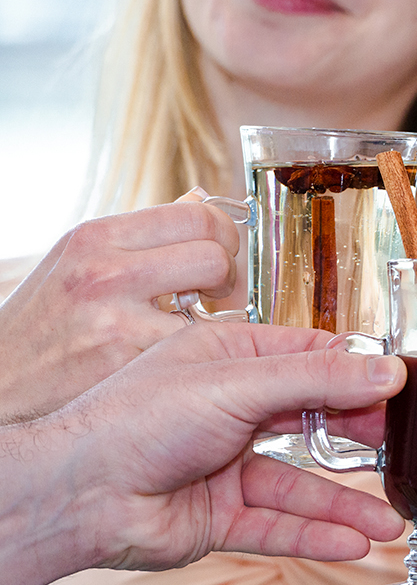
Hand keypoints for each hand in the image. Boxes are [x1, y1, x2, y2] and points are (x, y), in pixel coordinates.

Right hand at [0, 195, 239, 423]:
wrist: (0, 385)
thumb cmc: (46, 322)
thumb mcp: (78, 260)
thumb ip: (141, 234)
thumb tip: (200, 199)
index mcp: (96, 236)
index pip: (197, 214)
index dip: (223, 234)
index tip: (219, 252)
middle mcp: (104, 271)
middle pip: (215, 255)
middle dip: (227, 275)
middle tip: (212, 293)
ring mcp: (116, 319)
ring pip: (213, 306)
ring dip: (215, 318)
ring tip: (190, 324)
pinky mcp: (128, 363)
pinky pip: (194, 349)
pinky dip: (194, 353)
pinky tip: (172, 356)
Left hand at [30, 323, 406, 575]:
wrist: (77, 494)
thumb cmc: (135, 420)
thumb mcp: (238, 382)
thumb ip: (318, 380)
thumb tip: (386, 369)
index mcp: (232, 359)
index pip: (312, 358)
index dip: (358, 372)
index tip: (402, 385)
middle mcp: (232, 409)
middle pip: (315, 421)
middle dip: (361, 440)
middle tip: (403, 448)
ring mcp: (226, 466)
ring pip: (302, 485)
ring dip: (346, 504)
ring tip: (391, 519)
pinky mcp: (220, 517)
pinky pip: (278, 527)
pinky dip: (315, 536)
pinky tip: (352, 543)